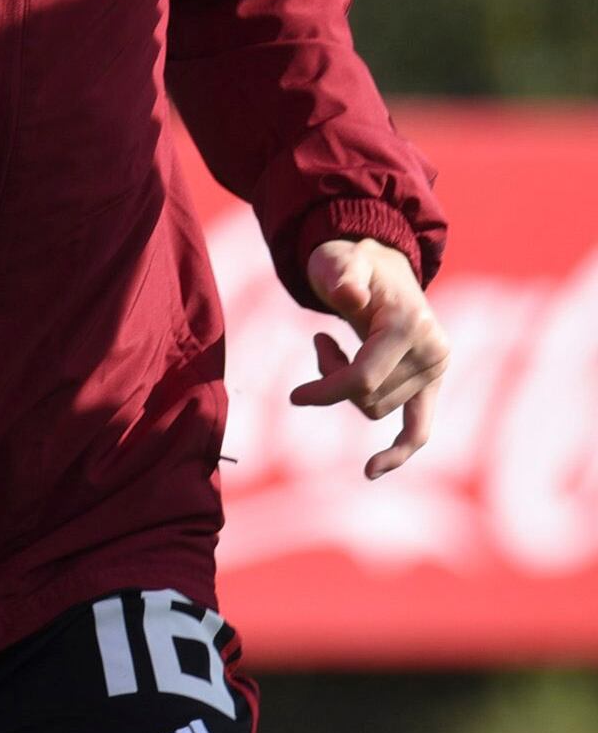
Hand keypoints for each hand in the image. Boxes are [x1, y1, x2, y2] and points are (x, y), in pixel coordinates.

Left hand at [293, 236, 448, 479]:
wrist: (379, 266)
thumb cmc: (351, 264)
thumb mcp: (340, 261)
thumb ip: (342, 275)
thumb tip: (350, 297)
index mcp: (409, 326)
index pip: (364, 378)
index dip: (326, 389)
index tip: (294, 397)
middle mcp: (433, 351)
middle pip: (367, 397)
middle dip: (333, 379)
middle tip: (322, 343)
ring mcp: (437, 369)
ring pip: (377, 408)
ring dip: (347, 388)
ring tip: (336, 347)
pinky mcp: (431, 383)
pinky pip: (419, 428)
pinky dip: (399, 451)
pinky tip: (371, 471)